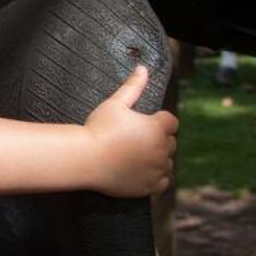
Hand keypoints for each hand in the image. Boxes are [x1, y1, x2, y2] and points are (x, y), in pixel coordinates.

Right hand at [81, 66, 178, 197]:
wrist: (84, 159)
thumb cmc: (97, 129)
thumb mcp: (114, 103)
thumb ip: (133, 86)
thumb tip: (143, 68)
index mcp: (157, 128)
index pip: (170, 122)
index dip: (157, 121)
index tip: (142, 124)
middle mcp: (161, 149)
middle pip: (170, 142)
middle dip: (158, 140)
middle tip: (134, 140)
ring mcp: (157, 169)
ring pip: (167, 162)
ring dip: (158, 158)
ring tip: (136, 155)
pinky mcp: (150, 186)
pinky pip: (164, 182)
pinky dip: (157, 177)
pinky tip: (141, 170)